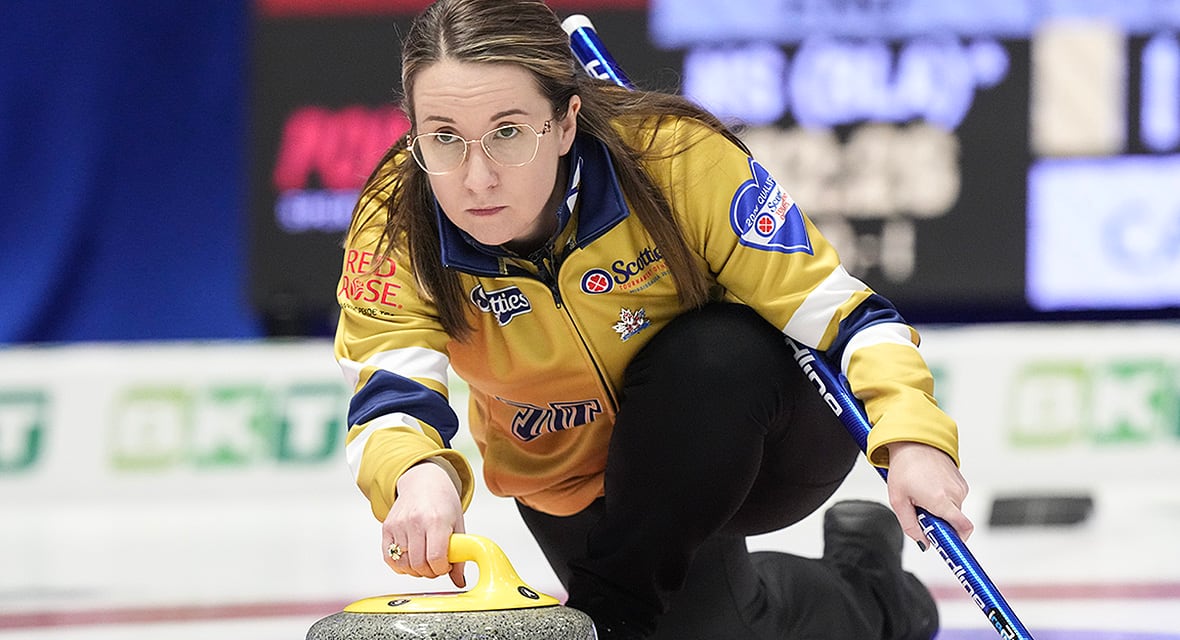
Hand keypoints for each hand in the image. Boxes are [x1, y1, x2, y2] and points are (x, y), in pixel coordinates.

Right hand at [382, 461, 466, 587]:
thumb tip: (459, 581)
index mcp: (436, 520)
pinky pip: (389, 558)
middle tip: (436, 565)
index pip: (436, 558)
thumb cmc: (443, 502)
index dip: (442, 569)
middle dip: (430, 572)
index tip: (446, 566)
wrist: (423, 482)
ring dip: (416, 570)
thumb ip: (460, 554)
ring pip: (404, 565)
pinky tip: (411, 558)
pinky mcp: (387, 528)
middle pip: (419, 565)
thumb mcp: (458, 524)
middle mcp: (415, 522)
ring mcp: (398, 525)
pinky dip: (400, 565)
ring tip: (425, 561)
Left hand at [884, 441, 972, 546]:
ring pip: (953, 510)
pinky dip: (943, 498)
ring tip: (921, 493)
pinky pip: (954, 498)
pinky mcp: (961, 481)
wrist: (913, 440)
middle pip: (953, 521)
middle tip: (920, 511)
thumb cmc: (904, 467)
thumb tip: (924, 543)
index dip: (958, 541)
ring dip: (939, 509)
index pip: (963, 528)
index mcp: (941, 500)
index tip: (948, 546)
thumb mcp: (898, 500)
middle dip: (939, 522)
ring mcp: (961, 487)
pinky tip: (928, 486)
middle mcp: (956, 494)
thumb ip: (911, 526)